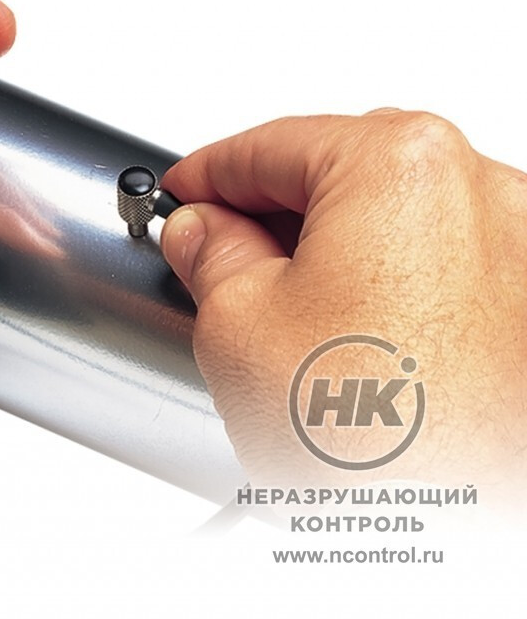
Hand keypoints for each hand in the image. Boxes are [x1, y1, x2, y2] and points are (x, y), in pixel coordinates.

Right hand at [160, 111, 526, 493]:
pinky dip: (399, 282)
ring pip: (401, 215)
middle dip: (277, 208)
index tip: (185, 194)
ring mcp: (524, 251)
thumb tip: (206, 232)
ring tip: (293, 314)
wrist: (464, 534)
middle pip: (343, 170)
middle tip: (223, 254)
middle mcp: (481, 190)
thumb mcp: (238, 325)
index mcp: (399, 164)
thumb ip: (211, 253)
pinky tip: (357, 338)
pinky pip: (450, 263)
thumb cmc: (383, 447)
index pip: (270, 145)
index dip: (208, 174)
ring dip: (342, 246)